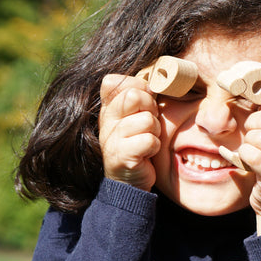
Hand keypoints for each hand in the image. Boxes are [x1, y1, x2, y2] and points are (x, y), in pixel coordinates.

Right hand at [99, 74, 160, 190]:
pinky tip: (147, 153)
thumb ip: (138, 96)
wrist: (129, 181)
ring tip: (147, 140)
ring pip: (147, 119)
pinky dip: (154, 147)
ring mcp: (111, 139)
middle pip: (135, 95)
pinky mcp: (121, 156)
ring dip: (154, 131)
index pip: (114, 81)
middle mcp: (105, 121)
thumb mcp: (135, 117)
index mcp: (107, 107)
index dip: (137, 87)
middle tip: (148, 125)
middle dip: (151, 109)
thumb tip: (153, 79)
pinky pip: (149, 140)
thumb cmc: (138, 144)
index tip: (143, 103)